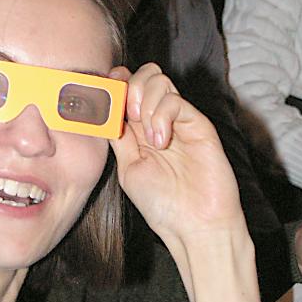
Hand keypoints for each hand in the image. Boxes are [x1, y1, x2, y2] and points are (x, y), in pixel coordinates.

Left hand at [110, 63, 242, 246]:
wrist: (195, 226)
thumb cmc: (163, 205)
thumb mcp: (128, 168)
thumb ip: (118, 137)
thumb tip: (103, 107)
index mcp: (139, 129)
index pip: (126, 88)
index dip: (115, 84)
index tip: (106, 93)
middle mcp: (160, 120)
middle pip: (144, 75)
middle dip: (130, 87)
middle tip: (129, 116)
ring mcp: (180, 120)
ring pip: (160, 80)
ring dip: (146, 103)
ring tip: (150, 137)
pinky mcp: (199, 124)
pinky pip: (176, 100)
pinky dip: (162, 116)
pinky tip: (163, 142)